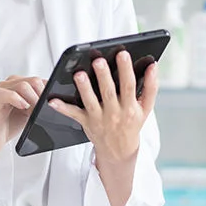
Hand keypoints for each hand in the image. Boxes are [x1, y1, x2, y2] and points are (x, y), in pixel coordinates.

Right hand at [0, 75, 44, 167]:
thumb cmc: (8, 125)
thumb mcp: (30, 113)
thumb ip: (40, 104)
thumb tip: (56, 103)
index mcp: (19, 84)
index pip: (40, 80)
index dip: (49, 92)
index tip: (53, 105)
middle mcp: (10, 84)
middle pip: (34, 81)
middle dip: (42, 97)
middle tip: (42, 111)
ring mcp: (2, 89)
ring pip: (23, 85)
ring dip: (33, 100)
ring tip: (32, 113)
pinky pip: (7, 93)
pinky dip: (18, 100)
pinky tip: (23, 108)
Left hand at [48, 50, 159, 164]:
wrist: (119, 151)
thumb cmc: (132, 123)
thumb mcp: (145, 108)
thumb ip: (151, 87)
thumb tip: (153, 65)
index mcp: (130, 106)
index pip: (129, 85)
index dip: (126, 70)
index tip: (123, 54)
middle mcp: (114, 112)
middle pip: (108, 92)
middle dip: (103, 76)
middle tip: (98, 60)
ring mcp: (99, 118)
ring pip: (90, 101)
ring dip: (84, 88)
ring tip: (79, 74)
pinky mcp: (86, 122)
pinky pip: (73, 115)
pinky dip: (62, 108)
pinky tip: (52, 100)